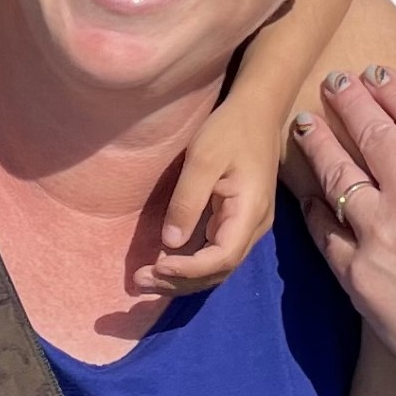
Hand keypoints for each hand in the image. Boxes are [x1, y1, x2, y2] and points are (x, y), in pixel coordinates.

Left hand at [145, 79, 279, 293]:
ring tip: (145, 281)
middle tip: (138, 283)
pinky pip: (213, 253)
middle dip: (179, 282)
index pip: (221, 258)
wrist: (256, 112)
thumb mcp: (203, 159)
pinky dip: (189, 265)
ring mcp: (246, 226)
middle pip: (218, 271)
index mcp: (250, 213)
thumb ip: (187, 200)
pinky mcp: (235, 221)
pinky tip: (163, 265)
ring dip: (182, 278)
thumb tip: (169, 244)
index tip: (156, 267)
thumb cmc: (230, 130)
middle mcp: (252, 227)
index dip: (188, 270)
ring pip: (216, 267)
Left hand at [292, 67, 395, 395]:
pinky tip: (308, 189)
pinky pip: (324, 226)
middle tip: (333, 82)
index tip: (377, 75)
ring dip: (318, 140)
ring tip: (305, 123)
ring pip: (336, 171)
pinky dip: (314, 204)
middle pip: (371, 132)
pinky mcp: (355, 271)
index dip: (393, 90)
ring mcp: (379, 233)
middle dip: (348, 99)